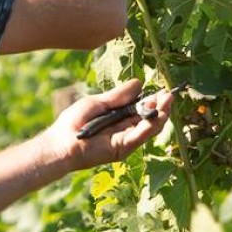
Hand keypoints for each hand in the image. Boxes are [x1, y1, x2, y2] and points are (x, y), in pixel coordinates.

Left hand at [44, 78, 171, 172]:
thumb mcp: (99, 103)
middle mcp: (125, 130)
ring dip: (160, 114)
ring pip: (149, 127)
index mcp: (119, 118)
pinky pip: (140, 136)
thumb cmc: (74, 122)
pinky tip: (159, 114)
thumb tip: (139, 83)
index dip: (153, 99)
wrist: (62, 142)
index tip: (163, 90)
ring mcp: (125, 140)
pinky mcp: (123, 149)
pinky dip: (150, 125)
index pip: (141, 108)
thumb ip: (119, 96)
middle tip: (169, 94)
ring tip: (167, 100)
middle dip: (160, 105)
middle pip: (149, 118)